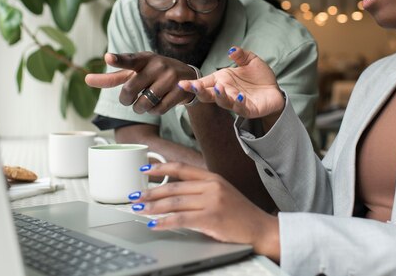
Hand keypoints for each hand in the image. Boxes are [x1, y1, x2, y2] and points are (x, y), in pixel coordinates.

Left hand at [85, 52, 197, 114]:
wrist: (186, 77)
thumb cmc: (152, 74)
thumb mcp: (134, 72)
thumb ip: (112, 77)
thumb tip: (87, 79)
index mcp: (143, 58)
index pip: (128, 59)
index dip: (117, 59)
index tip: (108, 58)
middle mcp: (157, 64)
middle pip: (130, 90)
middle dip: (126, 100)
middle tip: (129, 99)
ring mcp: (170, 77)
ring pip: (144, 103)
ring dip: (140, 108)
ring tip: (145, 102)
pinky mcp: (180, 90)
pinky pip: (159, 109)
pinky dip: (154, 111)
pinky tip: (158, 104)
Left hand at [132, 162, 279, 260]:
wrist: (260, 228)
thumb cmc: (240, 213)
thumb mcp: (222, 192)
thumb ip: (201, 189)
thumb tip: (175, 191)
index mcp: (212, 177)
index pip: (181, 169)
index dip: (161, 168)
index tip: (145, 170)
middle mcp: (211, 186)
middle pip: (173, 187)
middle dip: (151, 192)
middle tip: (135, 196)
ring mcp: (211, 202)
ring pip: (174, 203)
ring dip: (152, 207)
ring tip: (139, 209)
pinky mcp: (211, 218)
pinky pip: (181, 219)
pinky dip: (164, 222)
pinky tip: (154, 224)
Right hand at [177, 46, 284, 119]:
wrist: (274, 91)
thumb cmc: (258, 76)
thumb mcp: (250, 60)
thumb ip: (241, 55)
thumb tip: (231, 50)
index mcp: (222, 80)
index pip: (204, 83)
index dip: (192, 84)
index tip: (181, 83)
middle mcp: (226, 92)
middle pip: (208, 95)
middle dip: (200, 92)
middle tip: (194, 87)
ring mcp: (235, 103)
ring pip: (223, 102)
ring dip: (220, 96)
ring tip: (219, 87)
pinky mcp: (248, 110)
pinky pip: (241, 108)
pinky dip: (239, 103)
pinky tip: (239, 97)